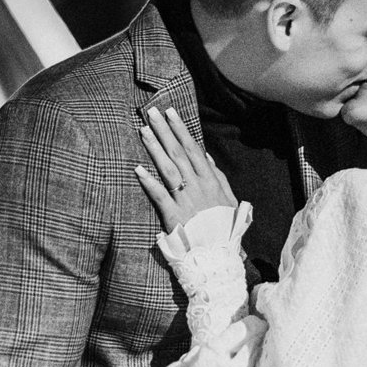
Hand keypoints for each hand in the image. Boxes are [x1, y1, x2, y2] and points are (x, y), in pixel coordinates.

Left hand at [135, 105, 237, 230]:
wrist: (219, 255)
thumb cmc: (224, 228)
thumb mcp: (229, 200)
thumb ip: (219, 177)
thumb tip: (207, 157)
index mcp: (211, 181)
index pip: (193, 149)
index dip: (181, 129)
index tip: (171, 112)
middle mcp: (198, 186)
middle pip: (178, 153)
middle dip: (165, 130)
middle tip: (151, 111)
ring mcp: (186, 200)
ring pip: (168, 168)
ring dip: (155, 148)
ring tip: (143, 130)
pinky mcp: (174, 216)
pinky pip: (160, 196)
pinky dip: (149, 182)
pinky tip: (137, 169)